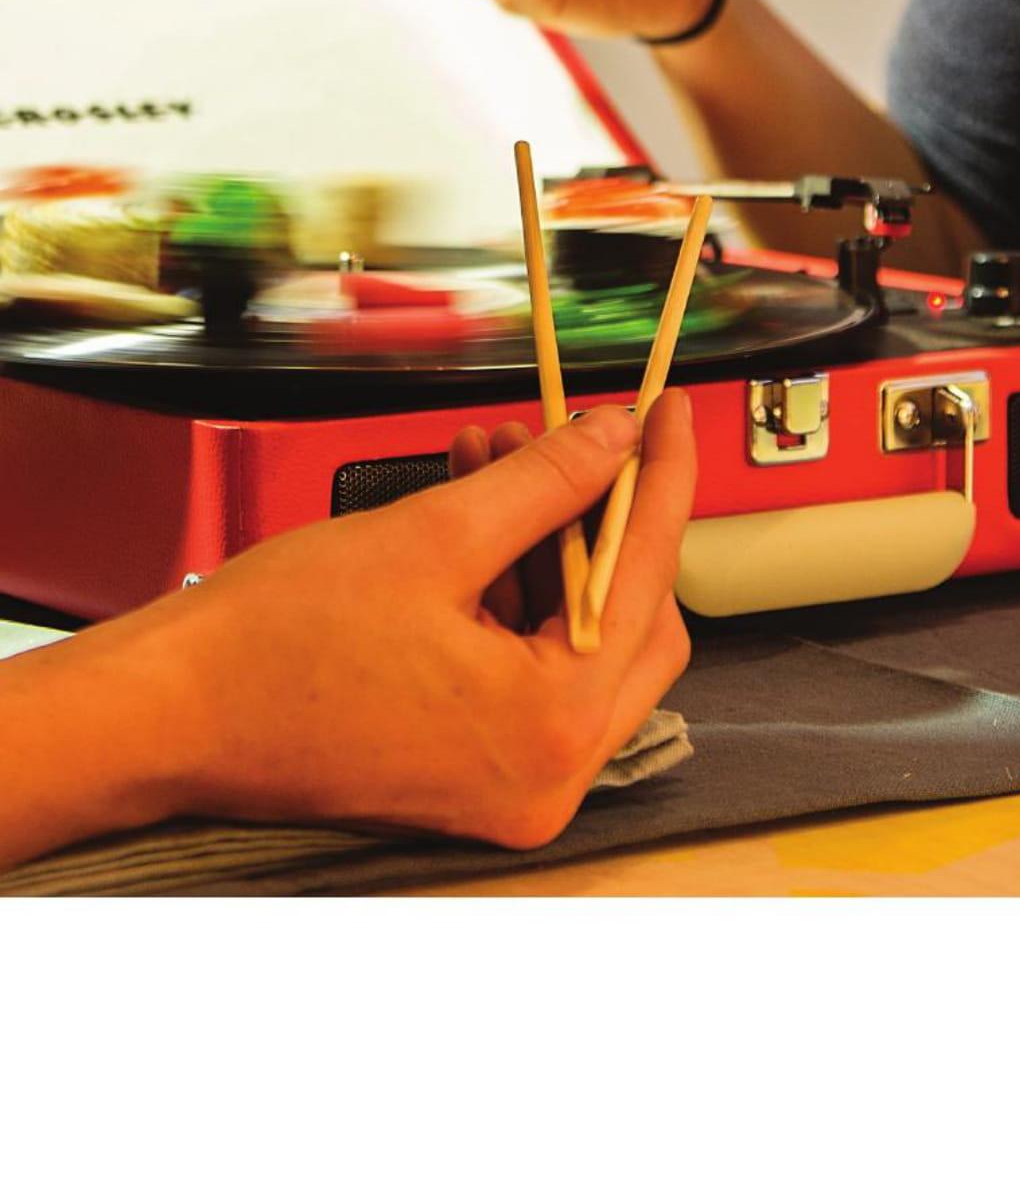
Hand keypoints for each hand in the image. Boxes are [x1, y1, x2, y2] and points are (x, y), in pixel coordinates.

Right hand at [127, 396, 693, 850]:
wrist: (168, 715)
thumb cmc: (275, 641)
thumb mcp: (433, 536)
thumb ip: (546, 482)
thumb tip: (619, 435)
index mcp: (552, 727)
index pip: (646, 575)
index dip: (662, 477)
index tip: (671, 411)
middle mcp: (548, 778)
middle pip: (635, 620)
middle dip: (605, 517)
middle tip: (584, 437)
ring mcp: (512, 788)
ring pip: (581, 641)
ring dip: (551, 545)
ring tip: (502, 456)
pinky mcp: (474, 779)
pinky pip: (530, 673)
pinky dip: (515, 593)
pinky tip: (478, 513)